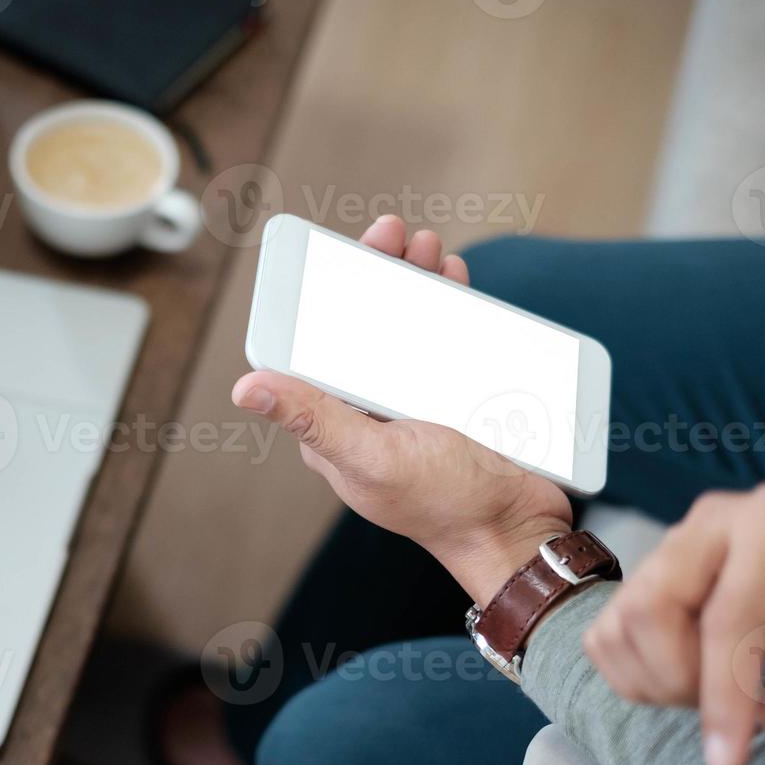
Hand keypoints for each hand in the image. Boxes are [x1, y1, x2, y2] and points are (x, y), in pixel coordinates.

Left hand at [231, 216, 572, 603]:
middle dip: (378, 273)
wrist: (520, 532)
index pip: (319, 345)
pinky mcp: (458, 398)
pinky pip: (449, 341)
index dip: (327, 294)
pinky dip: (451, 306)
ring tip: (430, 249)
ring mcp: (416, 402)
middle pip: (366, 325)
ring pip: (407, 326)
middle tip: (397, 233)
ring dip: (415, 281)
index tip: (342, 253)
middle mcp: (372, 410)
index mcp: (338, 424)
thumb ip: (315, 420)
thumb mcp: (375, 458)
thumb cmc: (447, 507)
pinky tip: (456, 279)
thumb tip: (244, 388)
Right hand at [582, 470, 764, 764]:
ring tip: (719, 688)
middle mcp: (709, 522)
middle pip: (649, 610)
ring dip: (659, 681)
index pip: (729, 618)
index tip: (728, 763)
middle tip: (734, 709)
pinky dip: (638, 674)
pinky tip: (689, 675)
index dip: (724, 696)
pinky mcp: (642, 570)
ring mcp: (667, 542)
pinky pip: (607, 636)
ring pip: (620, 625)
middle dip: (681, 681)